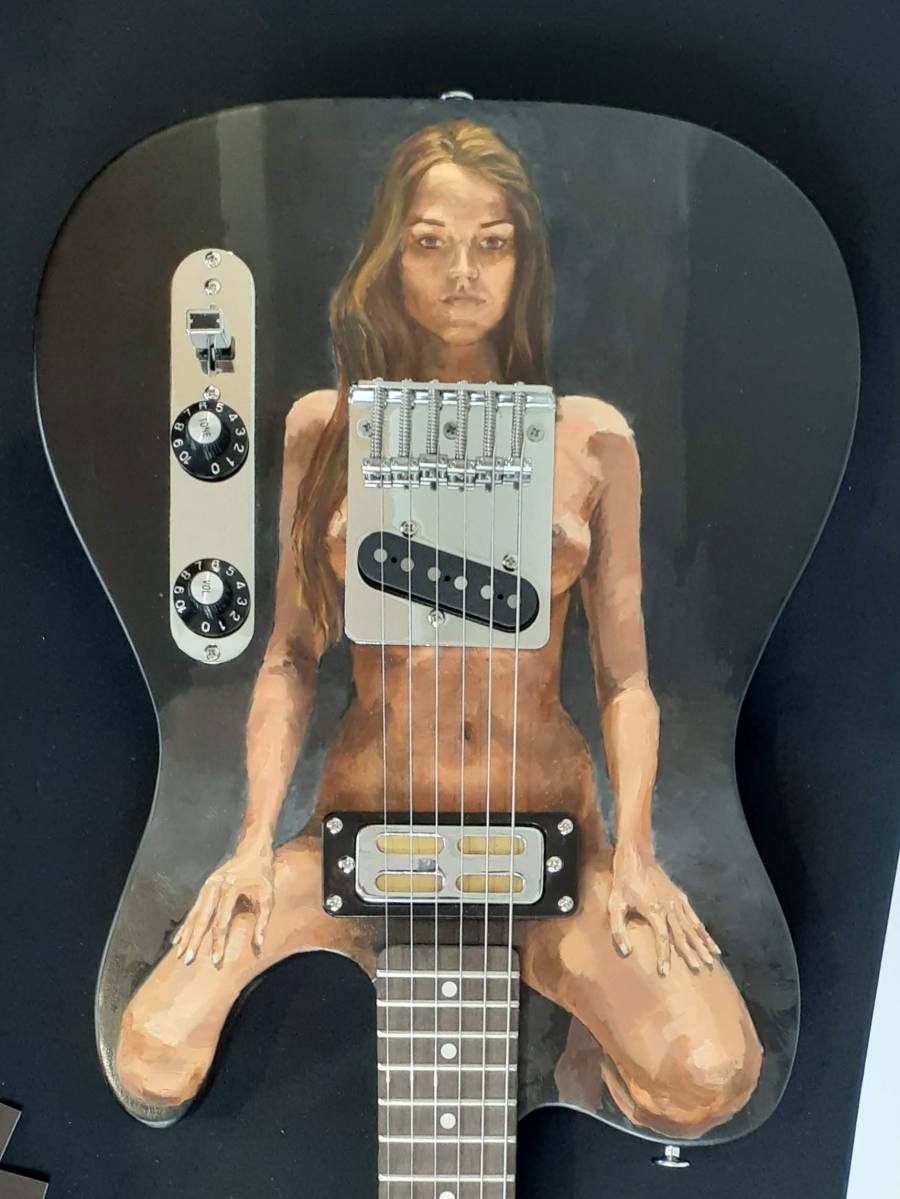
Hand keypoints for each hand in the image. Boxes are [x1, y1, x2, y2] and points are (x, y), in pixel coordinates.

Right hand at [173, 838, 274, 966]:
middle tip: (187, 960)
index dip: (218, 942)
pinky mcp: (205, 886)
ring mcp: (208, 885)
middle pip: (202, 918)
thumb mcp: (268, 896)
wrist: (252, 849)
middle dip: (194, 941)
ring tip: (179, 953)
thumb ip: (263, 922)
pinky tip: (178, 938)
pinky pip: (194, 908)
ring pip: (194, 913)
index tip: (215, 960)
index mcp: (231, 889)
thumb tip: (258, 946)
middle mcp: (216, 886)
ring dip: (186, 934)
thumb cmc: (263, 875)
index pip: (222, 921)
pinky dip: (186, 924)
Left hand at [608, 843, 720, 975]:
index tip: (665, 972)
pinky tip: (711, 942)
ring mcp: (677, 902)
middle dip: (690, 953)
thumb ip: (618, 930)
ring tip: (711, 960)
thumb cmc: (623, 882)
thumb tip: (626, 952)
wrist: (637, 856)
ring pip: (692, 927)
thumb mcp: (614, 904)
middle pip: (682, 935)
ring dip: (702, 944)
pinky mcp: (680, 897)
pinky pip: (694, 917)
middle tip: (698, 969)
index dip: (664, 956)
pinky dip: (702, 930)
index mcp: (654, 911)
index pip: (662, 939)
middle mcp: (669, 908)